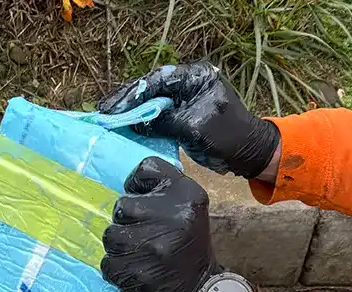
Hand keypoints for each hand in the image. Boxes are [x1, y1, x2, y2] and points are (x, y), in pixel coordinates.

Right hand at [99, 63, 280, 179]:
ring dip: (129, 111)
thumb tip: (137, 121)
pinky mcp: (180, 115)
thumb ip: (166, 121)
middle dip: (126, 101)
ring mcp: (184, 99)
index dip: (133, 93)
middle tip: (103, 112)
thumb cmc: (229, 137)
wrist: (247, 153)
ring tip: (107, 119)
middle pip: (150, 88)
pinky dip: (139, 121)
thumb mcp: (195, 128)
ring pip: (150, 101)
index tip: (114, 107)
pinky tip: (123, 126)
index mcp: (196, 78)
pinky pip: (155, 114)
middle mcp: (188, 84)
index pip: (158, 80)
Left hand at [101, 157, 220, 291]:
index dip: (139, 188)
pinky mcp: (136, 274)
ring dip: (120, 246)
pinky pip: (108, 263)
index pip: (145, 170)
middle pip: (121, 206)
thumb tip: (129, 180)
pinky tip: (137, 271)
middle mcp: (172, 219)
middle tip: (147, 235)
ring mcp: (153, 248)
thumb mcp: (188, 203)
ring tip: (141, 254)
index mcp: (187, 196)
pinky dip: (118, 268)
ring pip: (110, 235)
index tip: (148, 204)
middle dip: (128, 221)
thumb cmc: (186, 242)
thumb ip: (162, 181)